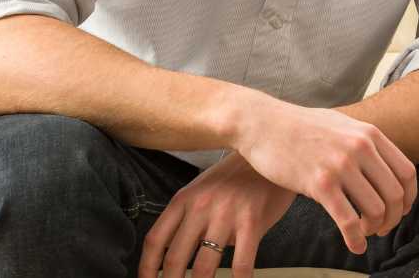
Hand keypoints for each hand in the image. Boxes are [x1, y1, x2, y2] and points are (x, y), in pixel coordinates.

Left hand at [138, 152, 294, 277]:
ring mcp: (227, 214)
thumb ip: (188, 217)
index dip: (147, 268)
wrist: (271, 152)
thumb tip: (175, 255)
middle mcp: (201, 206)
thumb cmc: (237, 175)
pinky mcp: (252, 221)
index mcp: (184, 198)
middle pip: (175, 258)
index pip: (156, 240)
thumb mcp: (203, 188)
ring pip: (204, 265)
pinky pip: (242, 262)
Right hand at [232, 97, 416, 255]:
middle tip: (383, 228)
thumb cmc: (300, 126)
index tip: (401, 210)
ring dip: (374, 229)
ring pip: (375, 209)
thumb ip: (364, 141)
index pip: (406, 172)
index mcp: (370, 134)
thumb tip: (383, 162)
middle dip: (393, 218)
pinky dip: (356, 239)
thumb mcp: (342, 124)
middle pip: (395, 194)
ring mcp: (341, 165)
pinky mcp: (319, 183)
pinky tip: (355, 246)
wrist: (262, 123)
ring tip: (365, 233)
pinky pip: (348, 220)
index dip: (409, 198)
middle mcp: (360, 148)